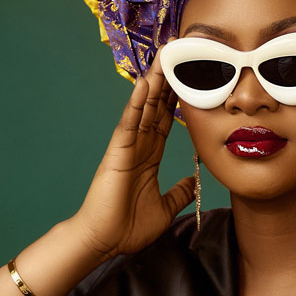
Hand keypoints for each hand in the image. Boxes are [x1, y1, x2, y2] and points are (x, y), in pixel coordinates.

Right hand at [71, 45, 194, 261]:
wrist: (103, 243)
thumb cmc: (127, 228)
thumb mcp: (165, 208)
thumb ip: (179, 192)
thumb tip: (193, 181)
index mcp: (150, 155)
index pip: (167, 119)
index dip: (177, 98)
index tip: (188, 76)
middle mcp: (140, 145)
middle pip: (156, 105)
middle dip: (167, 80)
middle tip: (176, 53)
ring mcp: (128, 146)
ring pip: (144, 107)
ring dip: (154, 82)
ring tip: (163, 57)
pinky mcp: (118, 152)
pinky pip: (129, 123)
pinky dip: (136, 103)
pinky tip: (143, 85)